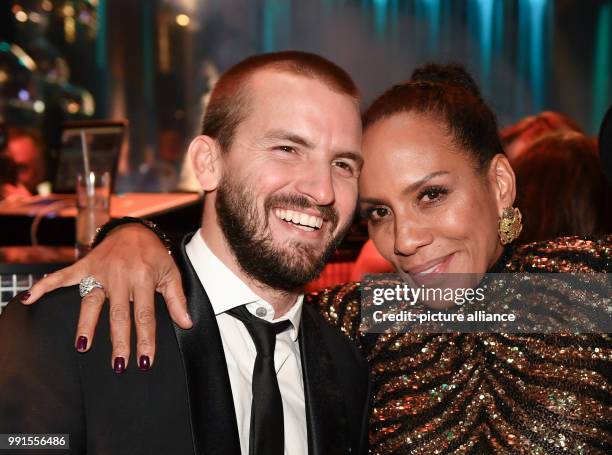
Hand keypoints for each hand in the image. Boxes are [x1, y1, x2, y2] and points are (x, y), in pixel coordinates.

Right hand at [22, 223, 191, 370]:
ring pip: (91, 301)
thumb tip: (186, 323)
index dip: (145, 339)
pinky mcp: (85, 265)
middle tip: (118, 365)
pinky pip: (62, 277)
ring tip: (83, 347)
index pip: (144, 315)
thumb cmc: (154, 254)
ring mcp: (100, 271)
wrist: (134, 229)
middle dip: (119, 341)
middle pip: (118, 314)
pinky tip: (30, 299)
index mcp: (143, 278)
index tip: (144, 360)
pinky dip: (45, 286)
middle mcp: (121, 275)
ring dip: (86, 325)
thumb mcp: (171, 273)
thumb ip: (177, 300)